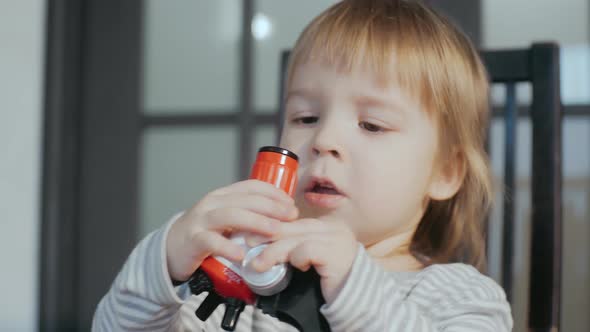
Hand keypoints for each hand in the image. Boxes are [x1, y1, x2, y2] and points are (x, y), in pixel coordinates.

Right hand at [165, 180, 298, 281]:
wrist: (172, 248)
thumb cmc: (205, 233)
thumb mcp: (227, 218)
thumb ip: (248, 214)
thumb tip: (282, 218)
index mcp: (224, 195)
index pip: (252, 186)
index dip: (274, 193)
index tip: (291, 204)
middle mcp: (213, 203)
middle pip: (245, 199)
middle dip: (272, 207)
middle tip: (291, 216)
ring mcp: (202, 220)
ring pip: (231, 215)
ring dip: (256, 222)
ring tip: (275, 231)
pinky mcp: (193, 240)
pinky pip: (212, 242)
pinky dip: (228, 247)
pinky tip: (242, 254)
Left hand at [246, 218, 357, 303]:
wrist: (356, 300)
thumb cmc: (330, 280)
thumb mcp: (309, 257)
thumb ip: (295, 246)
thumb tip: (264, 241)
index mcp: (328, 225)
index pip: (294, 221)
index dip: (272, 227)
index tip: (253, 234)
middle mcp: (334, 228)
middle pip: (293, 227)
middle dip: (267, 235)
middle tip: (248, 243)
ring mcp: (337, 239)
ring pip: (295, 239)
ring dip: (273, 251)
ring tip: (258, 263)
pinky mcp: (336, 253)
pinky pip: (306, 250)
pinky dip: (297, 258)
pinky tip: (299, 267)